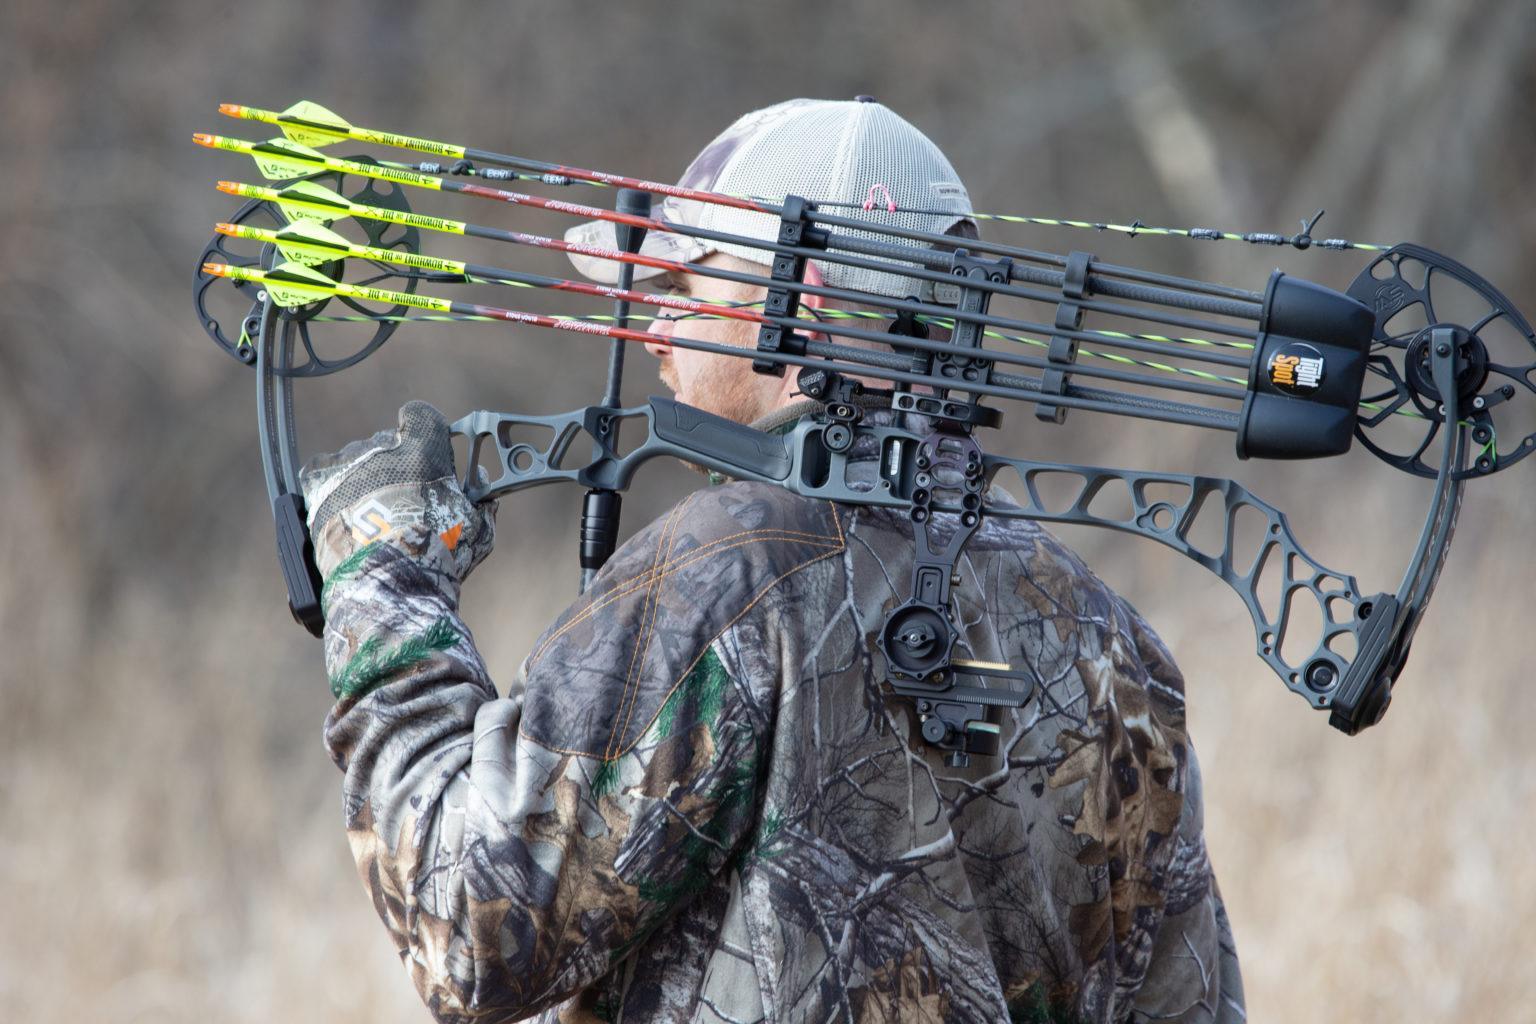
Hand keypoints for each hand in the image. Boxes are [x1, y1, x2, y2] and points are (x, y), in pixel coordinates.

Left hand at [299, 401, 495, 588]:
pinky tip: (346, 511)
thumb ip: (481, 501)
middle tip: (404, 499)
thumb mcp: (476, 529)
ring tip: (372, 517)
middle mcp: (382, 448)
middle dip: (396, 464)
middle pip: (387, 442)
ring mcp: (347, 465)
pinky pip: (324, 473)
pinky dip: (334, 487)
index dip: (424, 430)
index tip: (428, 446)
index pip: (421, 415)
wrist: (384, 583)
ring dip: (365, 479)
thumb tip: (485, 487)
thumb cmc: (437, 557)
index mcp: (423, 449)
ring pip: (356, 459)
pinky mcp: (319, 485)